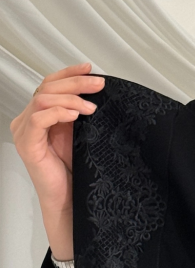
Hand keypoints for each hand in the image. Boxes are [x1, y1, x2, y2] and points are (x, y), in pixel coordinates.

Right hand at [9, 62, 103, 217]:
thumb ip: (77, 113)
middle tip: (98, 85)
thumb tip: (92, 91)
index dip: (68, 74)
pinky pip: (39, 119)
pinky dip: (58, 112)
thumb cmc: (73, 171)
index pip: (49, 85)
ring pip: (42, 99)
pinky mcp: (27, 145)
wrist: (68, 199)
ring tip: (90, 106)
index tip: (89, 69)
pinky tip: (74, 114)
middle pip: (47, 89)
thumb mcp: (77, 134)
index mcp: (38, 116)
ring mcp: (24, 132)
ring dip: (70, 98)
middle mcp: (28, 120)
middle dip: (75, 83)